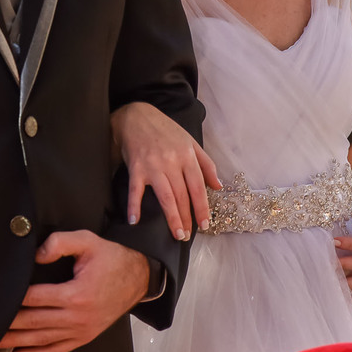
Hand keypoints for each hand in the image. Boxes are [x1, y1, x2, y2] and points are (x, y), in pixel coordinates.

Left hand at [0, 230, 148, 351]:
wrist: (138, 277)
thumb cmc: (111, 258)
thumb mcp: (87, 241)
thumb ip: (60, 242)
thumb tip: (37, 255)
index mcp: (76, 294)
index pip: (35, 298)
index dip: (14, 299)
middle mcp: (78, 317)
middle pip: (34, 322)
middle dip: (8, 325)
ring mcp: (81, 330)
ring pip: (42, 340)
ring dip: (17, 343)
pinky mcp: (84, 336)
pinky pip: (58, 349)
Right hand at [110, 102, 220, 239]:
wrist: (136, 115)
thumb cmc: (164, 129)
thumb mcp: (190, 141)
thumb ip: (206, 164)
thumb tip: (218, 186)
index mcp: (187, 156)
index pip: (198, 187)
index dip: (202, 207)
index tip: (205, 224)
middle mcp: (171, 162)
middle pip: (182, 195)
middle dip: (187, 218)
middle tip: (187, 235)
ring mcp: (153, 165)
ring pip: (165, 196)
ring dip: (171, 217)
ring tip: (176, 233)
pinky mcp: (135, 167)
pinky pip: (136, 190)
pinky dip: (134, 205)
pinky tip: (134, 220)